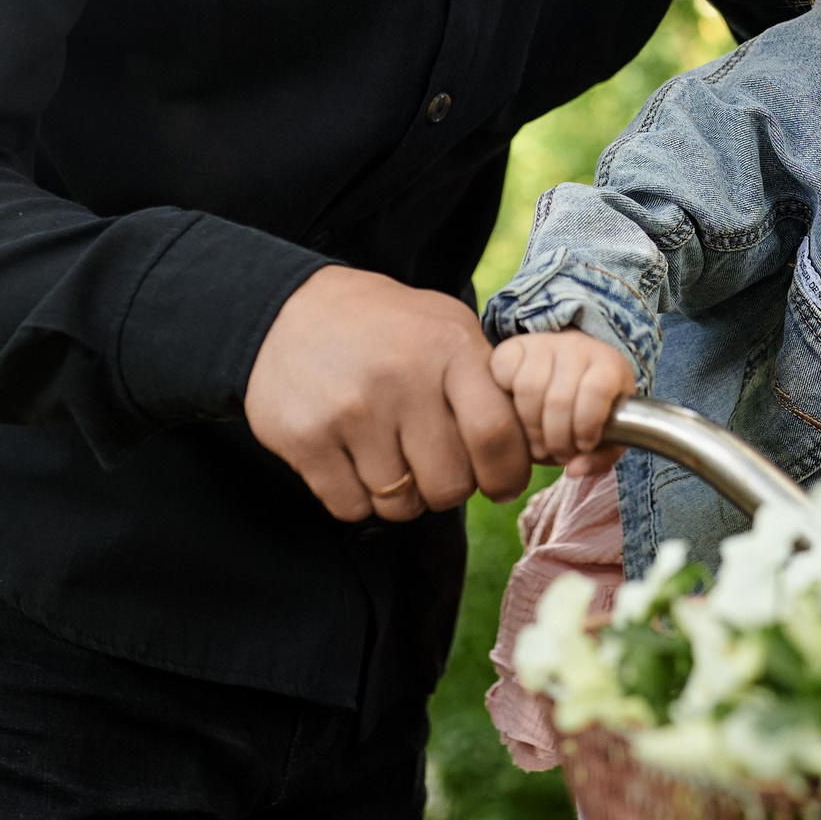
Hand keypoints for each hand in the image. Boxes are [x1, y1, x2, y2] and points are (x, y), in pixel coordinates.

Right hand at [244, 267, 530, 523]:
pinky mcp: (306, 439)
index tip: (501, 482)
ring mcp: (351, 410)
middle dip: (449, 487)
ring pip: (401, 504)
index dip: (507, 474)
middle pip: (451, 483)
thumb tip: (531, 454)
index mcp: (449, 348)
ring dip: (402, 496)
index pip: (497, 436)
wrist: (289, 312)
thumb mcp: (447, 329)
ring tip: (392, 458)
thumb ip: (489, 383)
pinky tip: (354, 462)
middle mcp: (402, 378)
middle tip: (435, 465)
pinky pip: (352, 507)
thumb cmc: (388, 330)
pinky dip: (359, 499)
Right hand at [491, 330, 635, 479]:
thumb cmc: (591, 407)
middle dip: (557, 438)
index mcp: (608, 364)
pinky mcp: (512, 347)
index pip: (597, 390)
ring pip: (528, 388)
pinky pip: (502, 373)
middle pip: (559, 398)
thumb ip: (600, 456)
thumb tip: (574, 470)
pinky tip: (517, 416)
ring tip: (539, 445)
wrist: (571, 369)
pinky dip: (505, 401)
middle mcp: (576, 347)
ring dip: (531, 428)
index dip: (587, 425)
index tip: (584, 445)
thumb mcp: (609, 431)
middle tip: (558, 454)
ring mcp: (543, 344)